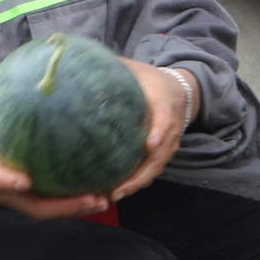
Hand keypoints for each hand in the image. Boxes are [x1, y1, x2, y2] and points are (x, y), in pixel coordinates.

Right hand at [0, 61, 110, 219]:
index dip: (8, 181)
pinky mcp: (19, 200)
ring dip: (73, 209)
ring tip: (103, 199)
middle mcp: (2, 191)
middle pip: (35, 207)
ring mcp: (12, 199)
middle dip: (65, 206)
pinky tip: (93, 194)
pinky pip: (46, 205)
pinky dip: (68, 204)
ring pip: (44, 211)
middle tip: (96, 197)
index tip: (25, 181)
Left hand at [107, 60, 195, 202]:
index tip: (150, 144)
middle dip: (141, 175)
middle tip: (118, 189)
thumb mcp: (136, 70)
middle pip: (160, 156)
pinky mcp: (162, 155)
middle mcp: (170, 128)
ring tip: (112, 196)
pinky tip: (113, 192)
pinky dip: (135, 183)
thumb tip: (80, 64)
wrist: (179, 92)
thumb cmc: (150, 80)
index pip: (165, 118)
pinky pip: (150, 172)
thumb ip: (114, 68)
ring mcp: (168, 145)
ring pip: (155, 169)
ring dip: (135, 184)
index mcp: (165, 103)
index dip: (159, 131)